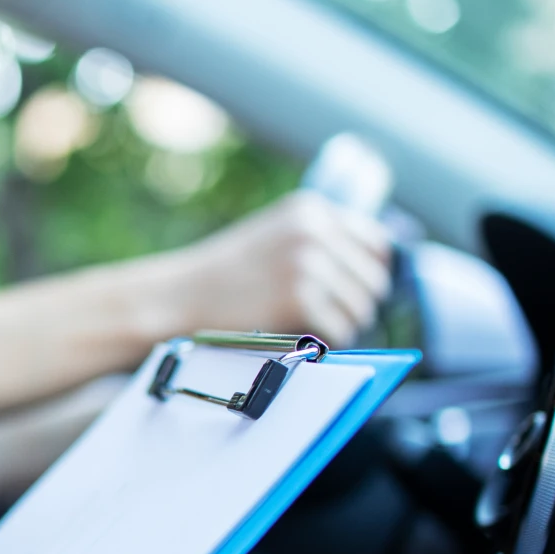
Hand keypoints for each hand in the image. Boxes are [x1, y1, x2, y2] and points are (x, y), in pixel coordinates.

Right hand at [158, 191, 392, 346]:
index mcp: (311, 210)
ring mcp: (308, 264)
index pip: (376, 243)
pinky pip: (341, 332)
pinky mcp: (300, 300)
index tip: (355, 293)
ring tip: (310, 330)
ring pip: (362, 310)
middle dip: (356, 306)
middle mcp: (314, 231)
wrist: (177, 297)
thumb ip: (318, 241)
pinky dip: (326, 343)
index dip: (370, 274)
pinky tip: (301, 339)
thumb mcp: (273, 237)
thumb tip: (375, 268)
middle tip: (328, 320)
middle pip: (374, 281)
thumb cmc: (224, 276)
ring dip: (344, 327)